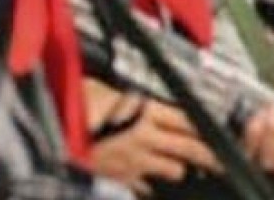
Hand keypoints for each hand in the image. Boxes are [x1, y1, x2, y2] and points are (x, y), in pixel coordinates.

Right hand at [85, 81, 220, 195]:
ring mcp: (135, 159)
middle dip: (209, 155)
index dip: (205, 126)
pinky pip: (146, 184)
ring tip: (186, 168)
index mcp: (145, 110)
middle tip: (222, 160)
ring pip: (174, 169)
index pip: (186, 119)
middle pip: (189, 147)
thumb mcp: (102, 88)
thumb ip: (125, 95)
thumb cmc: (74, 104)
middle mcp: (145, 136)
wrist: (52, 130)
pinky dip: (150, 183)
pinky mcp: (121, 177)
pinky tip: (152, 182)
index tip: (218, 131)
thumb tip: (134, 94)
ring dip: (180, 168)